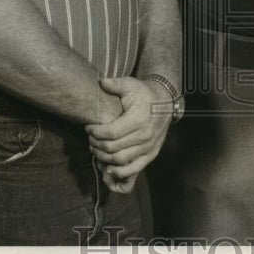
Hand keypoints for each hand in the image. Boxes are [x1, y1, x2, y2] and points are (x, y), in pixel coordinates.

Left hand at [85, 76, 172, 191]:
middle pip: (113, 148)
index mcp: (138, 119)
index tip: (87, 127)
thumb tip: (101, 82)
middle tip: (90, 138)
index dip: (95, 132)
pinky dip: (119, 172)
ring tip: (96, 149)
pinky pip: (134, 168)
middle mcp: (145, 135)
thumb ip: (116, 84)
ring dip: (104, 157)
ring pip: (120, 160)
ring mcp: (149, 146)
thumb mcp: (131, 85)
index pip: (111, 133)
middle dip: (96, 144)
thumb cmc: (144, 93)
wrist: (165, 102)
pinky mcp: (152, 154)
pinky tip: (108, 167)